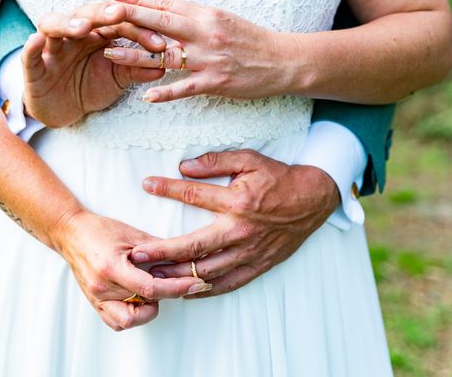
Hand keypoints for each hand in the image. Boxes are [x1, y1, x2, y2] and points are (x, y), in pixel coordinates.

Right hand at [22, 2, 167, 127]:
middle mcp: (73, 34)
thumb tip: (163, 65)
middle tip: (119, 14)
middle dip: (102, 14)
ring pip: (53, 25)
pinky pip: (28, 55)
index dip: (138, 31)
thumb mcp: (117, 79)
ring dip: (67, 23)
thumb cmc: (91, 86)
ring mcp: (51, 48)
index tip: (160, 43)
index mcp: (97, 34)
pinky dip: (31, 47)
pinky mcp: (32, 67)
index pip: (119, 24)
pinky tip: (36, 41)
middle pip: (86, 15)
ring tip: (82, 28)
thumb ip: (136, 70)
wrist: (64, 109)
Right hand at [53, 209, 210, 330]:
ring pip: (130, 320)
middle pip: (145, 304)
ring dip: (146, 309)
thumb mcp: (132, 233)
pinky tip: (138, 298)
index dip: (177, 288)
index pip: (151, 288)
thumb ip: (159, 248)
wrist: (70, 233)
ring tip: (150, 289)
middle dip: (166, 295)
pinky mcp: (94, 303)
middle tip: (174, 281)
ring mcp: (96, 298)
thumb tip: (186, 256)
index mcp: (112, 267)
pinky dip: (132, 315)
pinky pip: (117, 322)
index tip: (196, 284)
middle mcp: (102, 287)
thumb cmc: (100, 229)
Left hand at [103, 0, 297, 102]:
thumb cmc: (251, 39)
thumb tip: (165, 11)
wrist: (282, 61)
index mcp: (206, 14)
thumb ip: (195, 17)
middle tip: (102, 13)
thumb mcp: (223, 19)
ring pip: (165, 55)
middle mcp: (205, 32)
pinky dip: (165, 92)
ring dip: (135, 54)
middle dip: (129, 17)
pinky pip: (184, 87)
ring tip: (110, 52)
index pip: (166, 3)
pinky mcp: (215, 81)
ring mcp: (209, 58)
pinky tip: (146, 95)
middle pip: (160, 22)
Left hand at [129, 150, 339, 296]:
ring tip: (154, 276)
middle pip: (196, 246)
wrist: (313, 200)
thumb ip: (217, 161)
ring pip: (209, 271)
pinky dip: (206, 290)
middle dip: (164, 251)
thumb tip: (185, 165)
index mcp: (238, 201)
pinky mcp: (258, 265)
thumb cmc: (278, 178)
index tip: (147, 185)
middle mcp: (242, 230)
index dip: (168, 189)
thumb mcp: (250, 160)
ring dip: (180, 275)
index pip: (195, 195)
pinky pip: (229, 283)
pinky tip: (186, 292)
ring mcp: (250, 252)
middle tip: (138, 255)